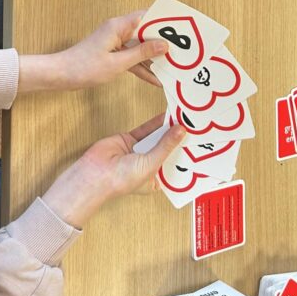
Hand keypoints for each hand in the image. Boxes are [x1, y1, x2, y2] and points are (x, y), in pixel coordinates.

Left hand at [17, 14, 167, 93]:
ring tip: (172, 66)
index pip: (147, 17)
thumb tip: (164, 45)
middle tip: (181, 51)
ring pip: (140, 46)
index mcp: (119, 26)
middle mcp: (118, 30)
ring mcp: (115, 41)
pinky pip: (131, 57)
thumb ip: (142, 53)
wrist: (60, 75)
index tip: (181, 29)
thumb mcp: (118, 63)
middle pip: (146, 32)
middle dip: (163, 41)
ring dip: (153, 57)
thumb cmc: (84, 68)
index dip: (165, 21)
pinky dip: (141, 66)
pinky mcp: (112, 53)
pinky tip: (154, 79)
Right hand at [42, 115, 186, 227]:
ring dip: (170, 128)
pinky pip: (147, 130)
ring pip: (159, 137)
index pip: (177, 166)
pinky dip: (156, 122)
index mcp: (157, 180)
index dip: (188, 155)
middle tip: (197, 127)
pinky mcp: (131, 140)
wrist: (94, 173)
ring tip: (185, 118)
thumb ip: (166, 146)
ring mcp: (140, 152)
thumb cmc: (121, 180)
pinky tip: (167, 115)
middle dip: (181, 139)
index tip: (202, 144)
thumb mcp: (150, 164)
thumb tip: (181, 131)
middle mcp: (150, 166)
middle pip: (170, 149)